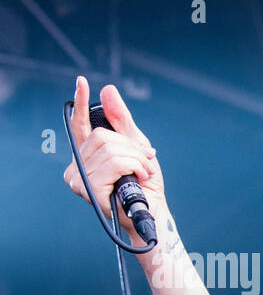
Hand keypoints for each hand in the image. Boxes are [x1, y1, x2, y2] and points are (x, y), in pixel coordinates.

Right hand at [63, 76, 166, 237]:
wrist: (153, 212)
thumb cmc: (145, 185)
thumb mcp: (138, 147)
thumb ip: (122, 121)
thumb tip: (107, 90)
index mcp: (88, 154)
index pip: (80, 124)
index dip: (80, 103)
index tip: (82, 82)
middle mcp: (78, 165)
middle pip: (102, 135)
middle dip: (131, 146)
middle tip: (145, 162)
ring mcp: (79, 177)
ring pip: (111, 148)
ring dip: (137, 159)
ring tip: (144, 173)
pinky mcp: (89, 187)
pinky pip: (115, 162)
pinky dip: (134, 166)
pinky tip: (139, 179)